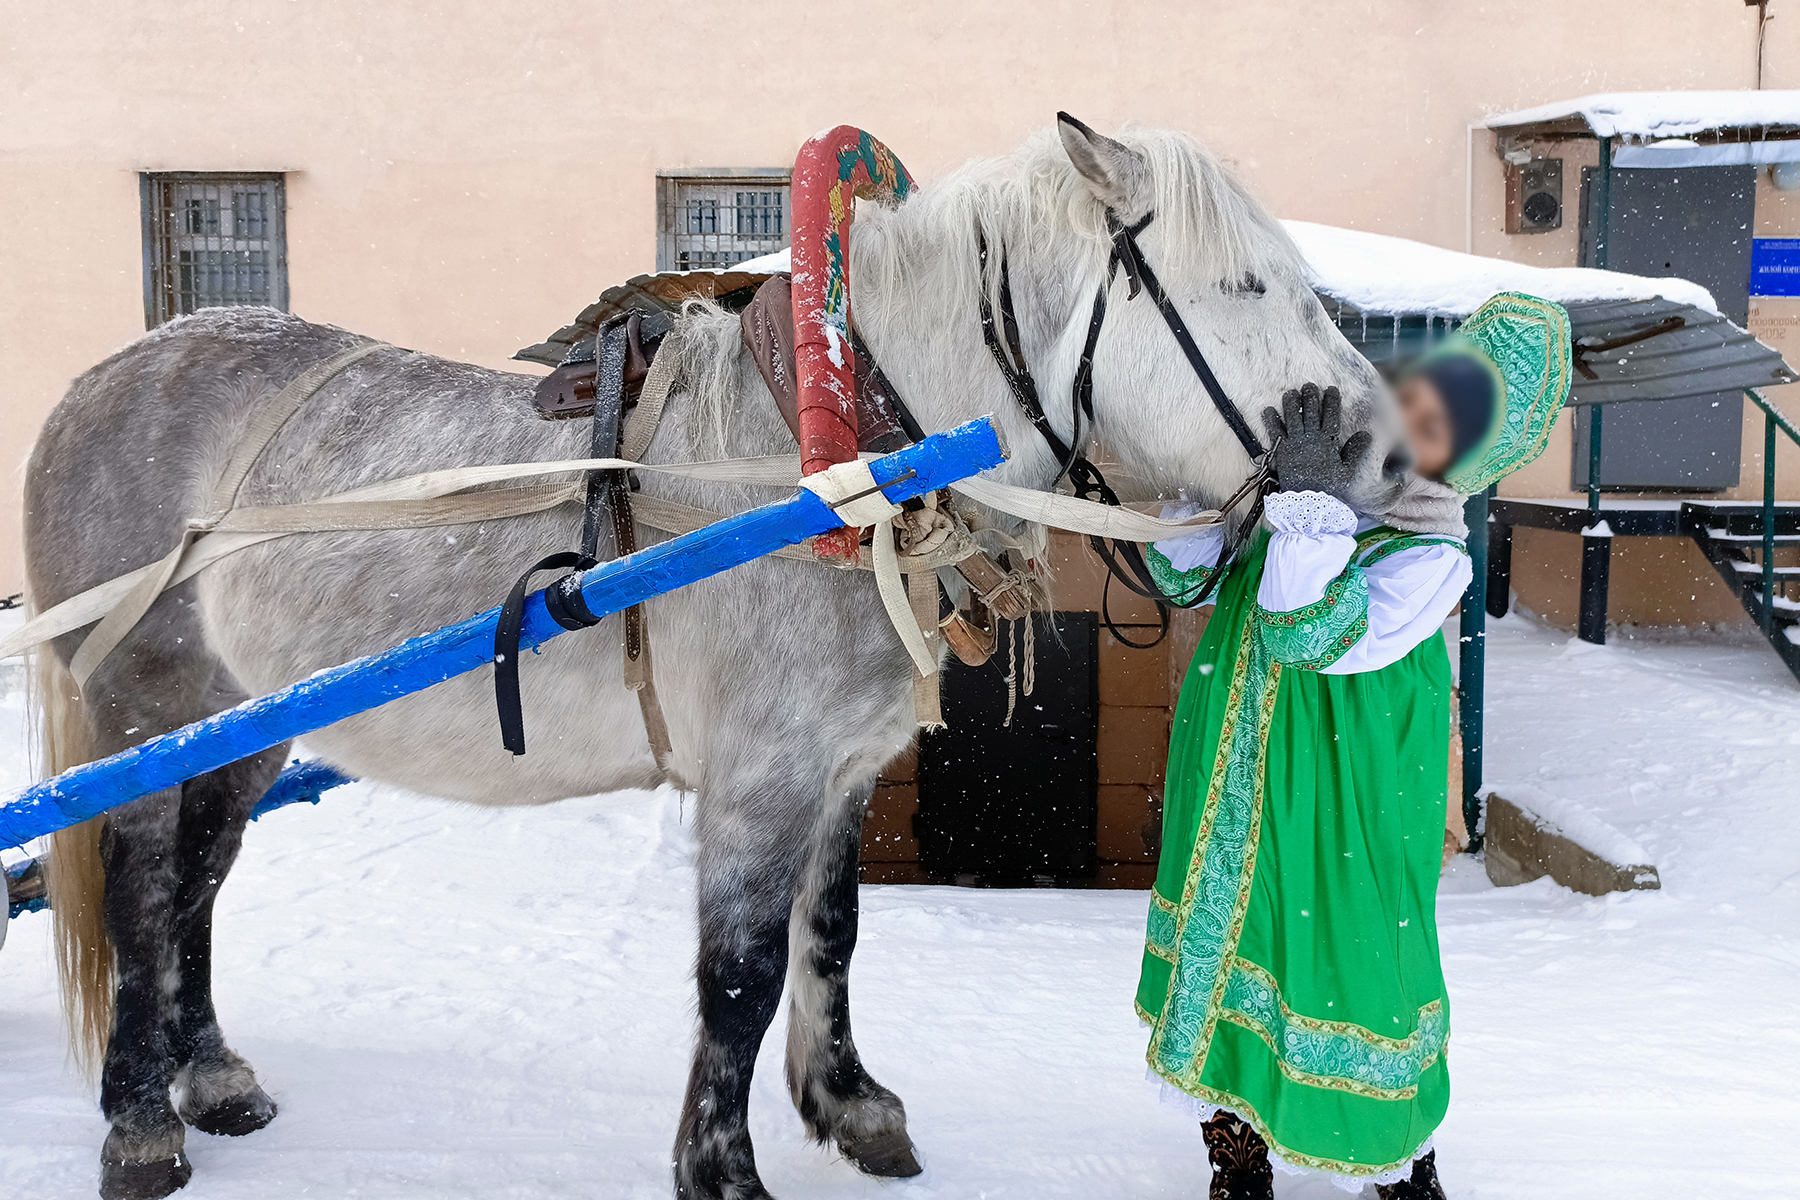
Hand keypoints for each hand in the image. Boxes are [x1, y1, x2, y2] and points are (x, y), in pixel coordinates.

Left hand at [1259, 383, 1374, 501]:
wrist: (1309, 505)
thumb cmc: (1330, 489)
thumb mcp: (1348, 472)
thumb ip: (1356, 452)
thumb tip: (1366, 434)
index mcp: (1328, 443)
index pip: (1331, 416)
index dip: (1332, 401)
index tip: (1331, 389)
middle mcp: (1311, 440)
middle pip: (1310, 413)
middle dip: (1310, 397)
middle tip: (1309, 385)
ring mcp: (1295, 445)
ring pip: (1292, 418)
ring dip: (1291, 404)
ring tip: (1290, 392)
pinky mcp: (1281, 452)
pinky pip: (1275, 433)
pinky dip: (1271, 421)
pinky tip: (1268, 409)